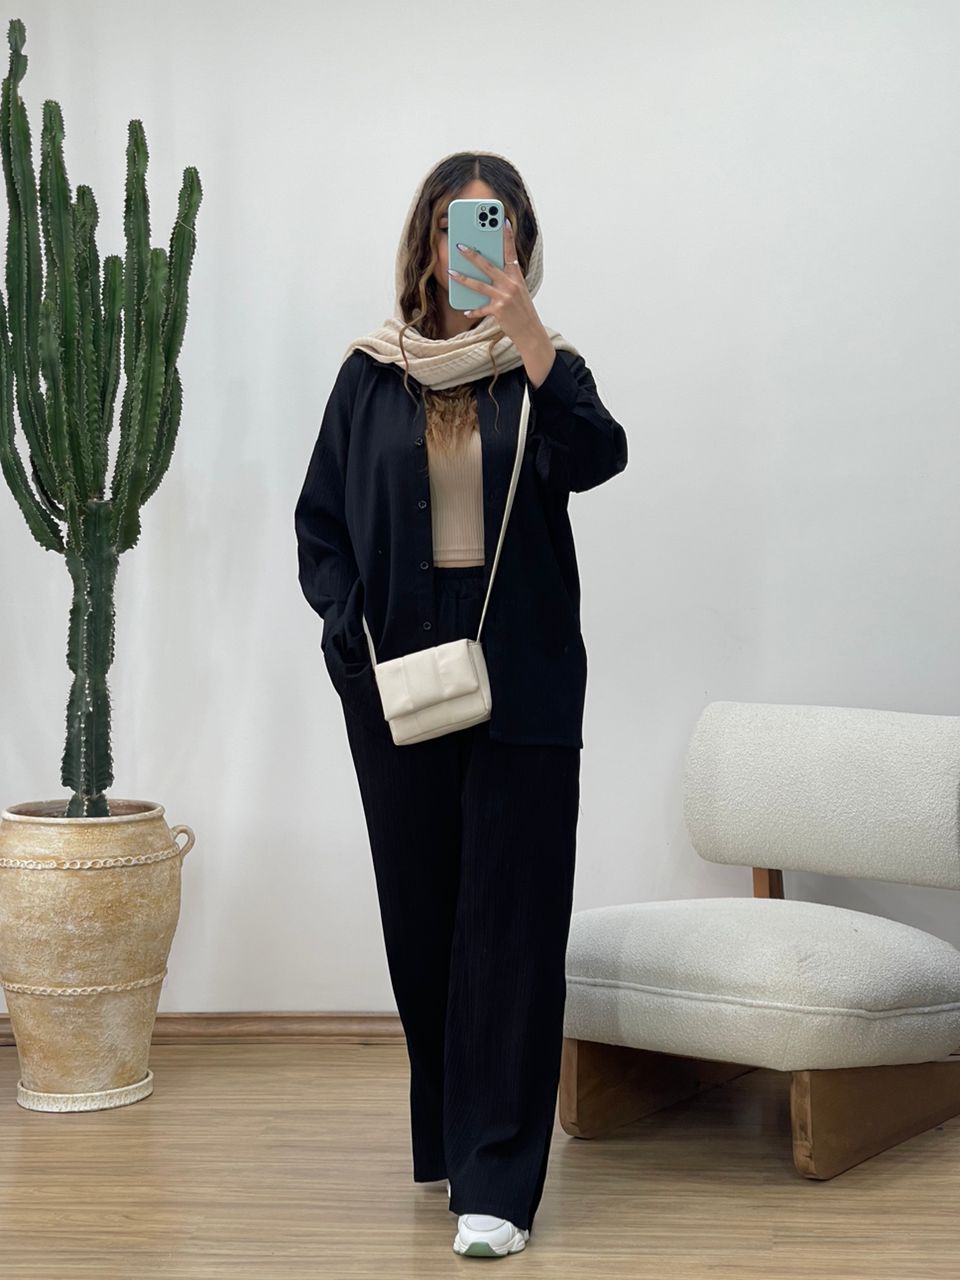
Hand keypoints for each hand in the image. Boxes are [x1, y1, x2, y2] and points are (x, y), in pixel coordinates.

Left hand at [448, 219, 542, 345]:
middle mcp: (511, 284)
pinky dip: (473, 310)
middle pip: (488, 265)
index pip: (511, 252)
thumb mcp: (518, 290)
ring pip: (479, 285)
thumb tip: (487, 269)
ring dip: (463, 278)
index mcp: (516, 275)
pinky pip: (481, 308)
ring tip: (450, 272)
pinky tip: (465, 310)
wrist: (530, 330)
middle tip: (459, 246)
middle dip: (472, 255)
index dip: (507, 236)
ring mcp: (504, 297)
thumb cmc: (521, 309)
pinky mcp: (499, 310)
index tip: (503, 220)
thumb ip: (506, 278)